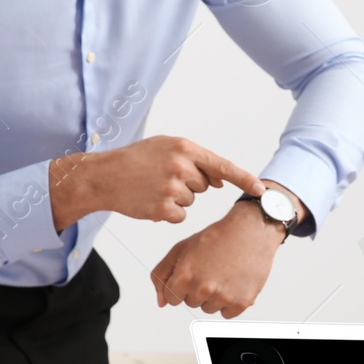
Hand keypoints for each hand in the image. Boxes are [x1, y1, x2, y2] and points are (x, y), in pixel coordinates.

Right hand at [51, 135, 262, 232]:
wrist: (102, 177)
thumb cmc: (135, 161)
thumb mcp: (164, 147)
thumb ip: (194, 160)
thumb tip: (220, 182)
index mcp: (184, 148)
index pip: (222, 165)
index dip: (244, 179)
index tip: (261, 189)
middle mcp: (181, 166)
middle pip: (205, 185)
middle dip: (189, 184)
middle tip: (162, 177)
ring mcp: (172, 188)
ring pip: (191, 201)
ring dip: (177, 198)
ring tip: (152, 187)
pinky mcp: (163, 208)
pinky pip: (180, 216)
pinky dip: (168, 212)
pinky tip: (150, 200)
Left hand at [151, 200, 283, 314]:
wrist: (250, 231)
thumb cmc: (217, 237)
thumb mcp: (181, 249)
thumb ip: (162, 275)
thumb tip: (161, 303)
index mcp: (185, 276)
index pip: (172, 298)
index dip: (182, 284)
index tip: (193, 272)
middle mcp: (202, 289)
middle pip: (191, 303)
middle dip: (198, 289)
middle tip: (211, 269)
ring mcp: (222, 297)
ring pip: (209, 308)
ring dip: (214, 296)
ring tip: (224, 274)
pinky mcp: (240, 302)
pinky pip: (226, 313)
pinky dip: (230, 301)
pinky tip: (234, 282)